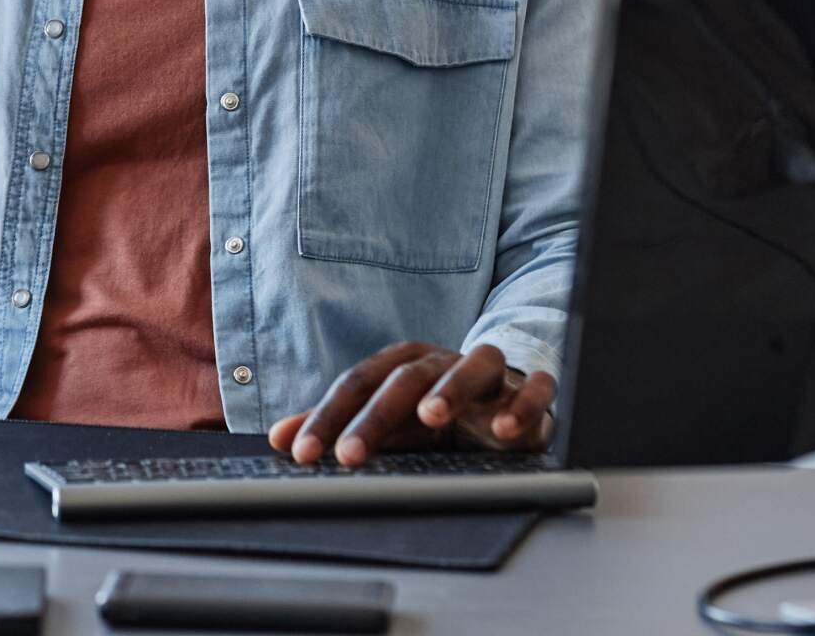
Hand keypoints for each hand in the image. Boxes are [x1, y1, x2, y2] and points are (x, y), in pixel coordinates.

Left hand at [267, 340, 554, 466]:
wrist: (504, 397)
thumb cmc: (437, 412)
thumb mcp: (389, 419)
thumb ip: (340, 425)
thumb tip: (282, 437)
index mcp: (403, 363)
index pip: (357, 384)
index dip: (327, 416)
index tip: (301, 453)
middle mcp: (442, 361)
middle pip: (404, 379)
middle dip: (375, 417)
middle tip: (349, 453)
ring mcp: (488, 372)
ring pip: (472, 366)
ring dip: (452, 389)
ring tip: (432, 417)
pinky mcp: (528, 390)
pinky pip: (533, 390)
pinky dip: (522, 405)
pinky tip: (507, 430)